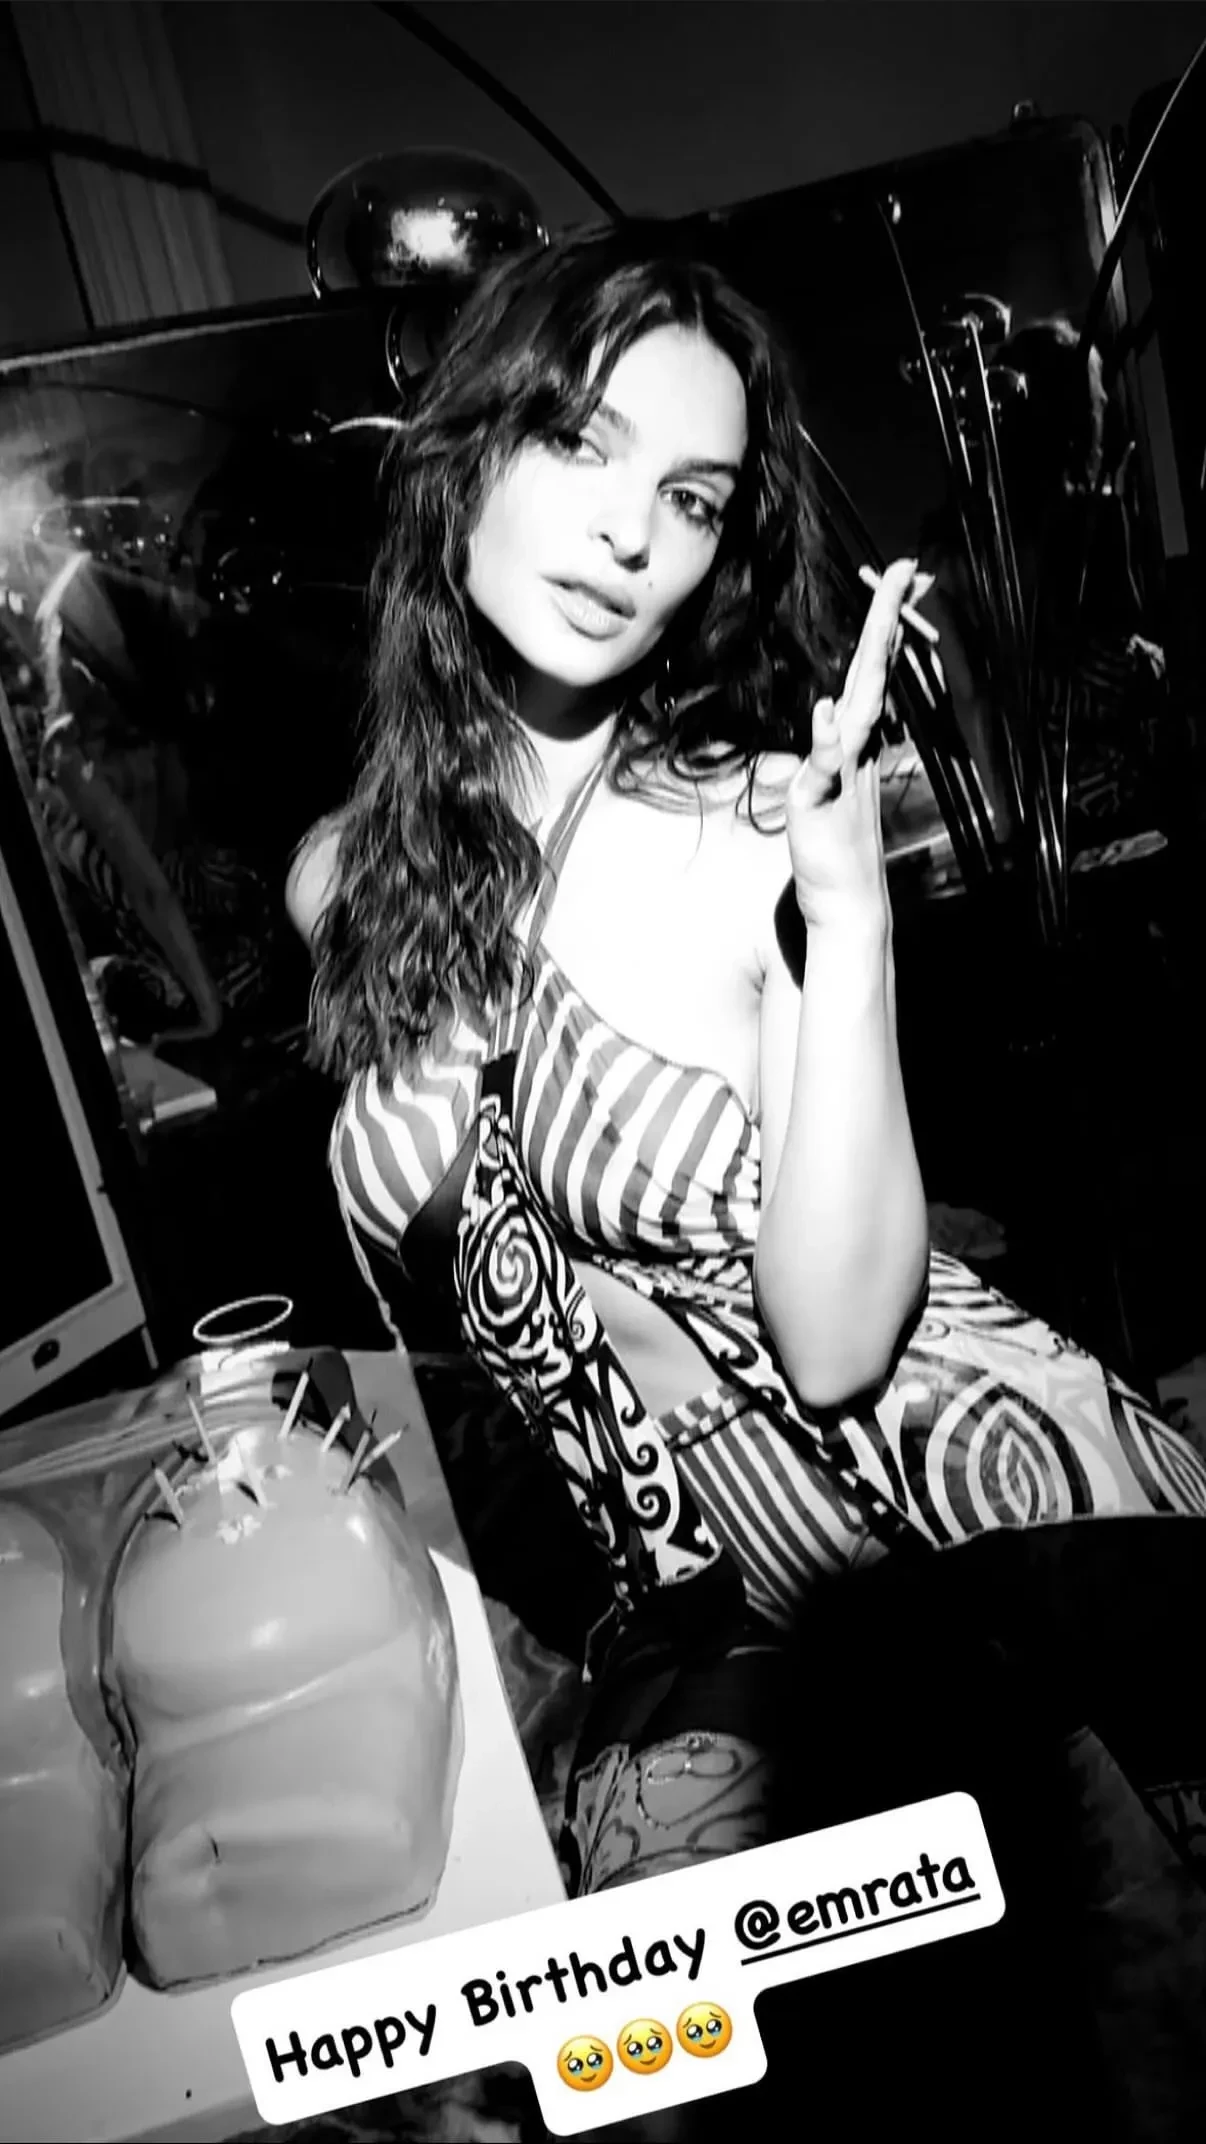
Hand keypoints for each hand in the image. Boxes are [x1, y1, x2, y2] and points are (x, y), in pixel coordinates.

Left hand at [787, 557, 929, 933]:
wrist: (846, 902)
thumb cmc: (836, 847)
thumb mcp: (827, 788)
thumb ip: (830, 749)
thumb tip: (829, 709)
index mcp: (857, 741)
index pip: (870, 673)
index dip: (882, 625)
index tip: (898, 578)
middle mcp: (856, 748)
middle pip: (872, 674)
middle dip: (885, 620)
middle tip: (903, 570)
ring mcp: (844, 772)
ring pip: (858, 708)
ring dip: (869, 664)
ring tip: (881, 617)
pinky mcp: (823, 801)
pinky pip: (827, 766)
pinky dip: (830, 740)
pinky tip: (831, 710)